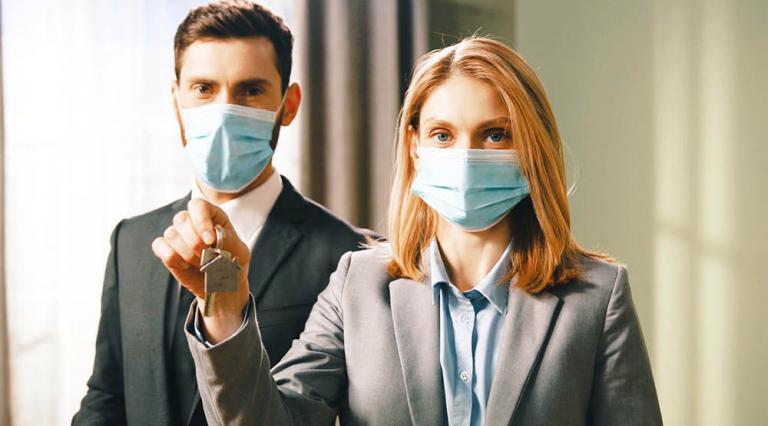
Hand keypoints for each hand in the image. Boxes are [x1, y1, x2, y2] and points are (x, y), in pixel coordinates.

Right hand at [151, 198, 249, 342]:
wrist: (222, 287)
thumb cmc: (232, 264)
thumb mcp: (239, 252)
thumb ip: (229, 239)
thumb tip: (214, 233)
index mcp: (212, 216)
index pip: (198, 205)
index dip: (201, 221)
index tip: (210, 240)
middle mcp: (192, 221)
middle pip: (181, 219)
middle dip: (194, 242)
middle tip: (207, 257)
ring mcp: (178, 234)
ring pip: (171, 234)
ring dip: (187, 253)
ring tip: (200, 264)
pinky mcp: (166, 248)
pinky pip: (160, 246)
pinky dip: (173, 258)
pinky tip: (186, 266)